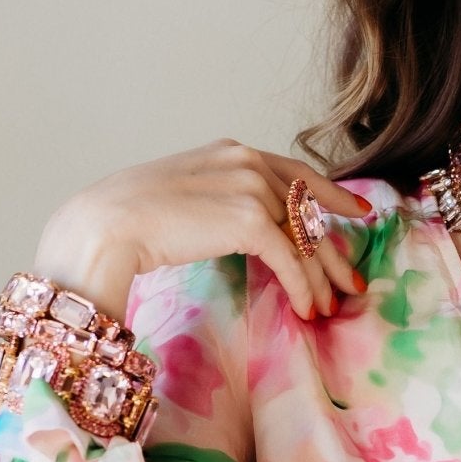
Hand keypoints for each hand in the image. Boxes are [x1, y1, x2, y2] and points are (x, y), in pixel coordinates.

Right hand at [32, 138, 374, 324]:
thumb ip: (217, 200)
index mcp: (232, 152)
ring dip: (320, 278)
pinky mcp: (250, 220)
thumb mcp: (182, 195)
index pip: (296, 172)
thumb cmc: (126, 218)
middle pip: (308, 208)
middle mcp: (248, 162)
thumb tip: (239, 229)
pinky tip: (308, 309)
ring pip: (303, 237)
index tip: (356, 211)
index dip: (331, 195)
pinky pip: (290, 259)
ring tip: (331, 306)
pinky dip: (303, 288)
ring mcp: (251, 187)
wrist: (104, 225)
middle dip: (334, 249)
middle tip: (353, 280)